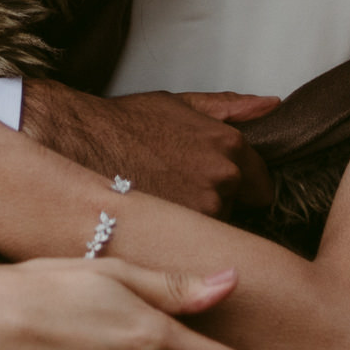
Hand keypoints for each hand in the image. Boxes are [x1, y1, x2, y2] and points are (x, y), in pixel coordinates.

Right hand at [22, 82, 276, 216]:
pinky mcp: (177, 233)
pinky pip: (191, 245)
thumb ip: (231, 107)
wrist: (79, 141)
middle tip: (180, 191)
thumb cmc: (127, 123)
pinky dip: (178, 238)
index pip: (262, 186)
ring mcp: (201, 209)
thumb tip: (271, 105)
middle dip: (217, 203)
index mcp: (230, 147)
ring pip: (213, 228)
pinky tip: (156, 221)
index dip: (241, 188)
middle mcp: (223, 179)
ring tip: (164, 203)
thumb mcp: (181, 104)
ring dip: (196, 220)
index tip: (218, 187)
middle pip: (236, 209)